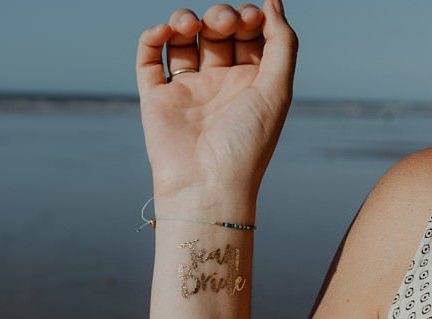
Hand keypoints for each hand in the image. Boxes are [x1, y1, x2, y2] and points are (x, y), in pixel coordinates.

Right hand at [135, 1, 297, 202]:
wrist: (205, 187)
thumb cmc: (246, 146)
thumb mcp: (277, 91)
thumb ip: (282, 43)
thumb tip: (273, 1)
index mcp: (251, 84)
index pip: (250, 35)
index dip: (249, 18)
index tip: (250, 18)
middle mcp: (219, 85)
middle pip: (217, 31)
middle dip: (221, 16)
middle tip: (223, 23)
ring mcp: (187, 90)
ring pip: (183, 39)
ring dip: (185, 19)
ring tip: (190, 24)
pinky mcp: (157, 98)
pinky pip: (150, 58)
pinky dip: (153, 37)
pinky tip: (165, 32)